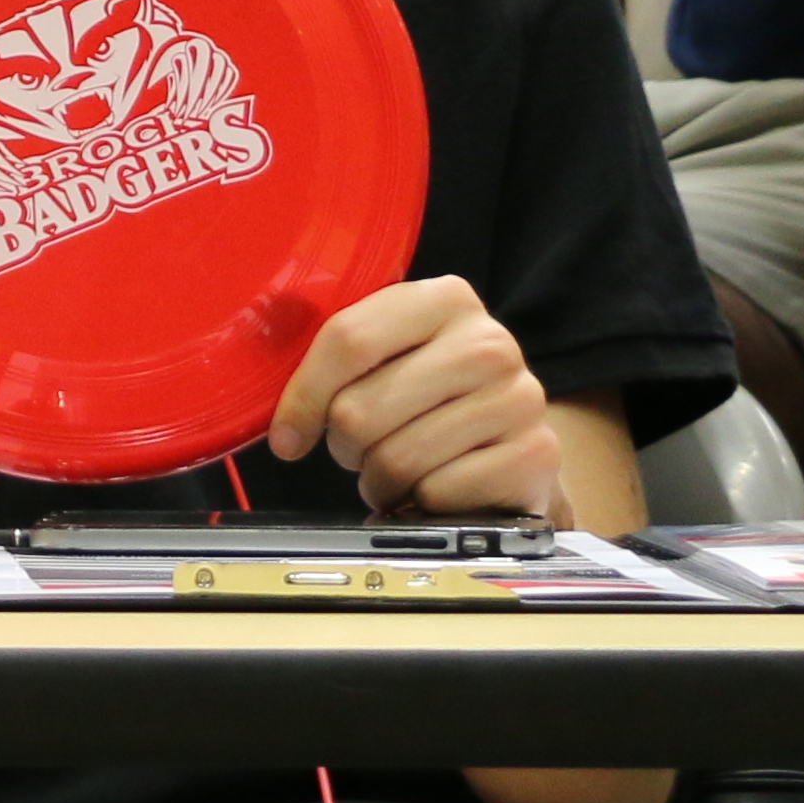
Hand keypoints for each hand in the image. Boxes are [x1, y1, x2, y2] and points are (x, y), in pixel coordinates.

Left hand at [268, 273, 558, 517]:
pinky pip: (436, 493)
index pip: (347, 339)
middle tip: (359, 450)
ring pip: (395, 458)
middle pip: (360, 409)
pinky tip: (433, 488)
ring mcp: (518, 398)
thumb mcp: (391, 357)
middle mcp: (489, 342)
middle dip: (345, 446)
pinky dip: (421, 503)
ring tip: (395, 470)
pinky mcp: (534, 455)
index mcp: (445, 299)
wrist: (511, 443)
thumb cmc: (433, 399)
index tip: (287, 437)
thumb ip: (338, 353)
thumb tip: (269, 386)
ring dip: (380, 479)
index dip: (303, 396)